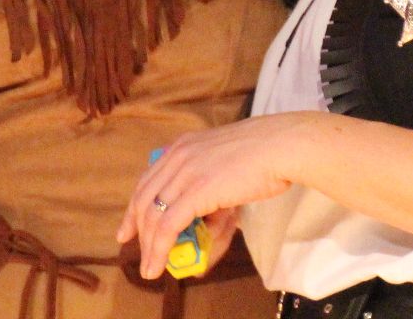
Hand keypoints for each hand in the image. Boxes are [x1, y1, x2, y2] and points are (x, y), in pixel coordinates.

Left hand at [117, 113, 315, 278]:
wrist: (283, 146)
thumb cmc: (267, 151)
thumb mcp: (228, 157)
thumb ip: (213, 177)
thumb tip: (211, 209)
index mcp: (185, 145)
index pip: (148, 179)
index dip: (135, 206)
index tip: (129, 227)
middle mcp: (179, 155)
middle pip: (144, 197)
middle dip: (135, 228)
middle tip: (135, 250)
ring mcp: (186, 172)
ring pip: (153, 215)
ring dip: (148, 246)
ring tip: (150, 268)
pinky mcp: (197, 191)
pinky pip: (168, 226)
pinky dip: (159, 249)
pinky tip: (158, 263)